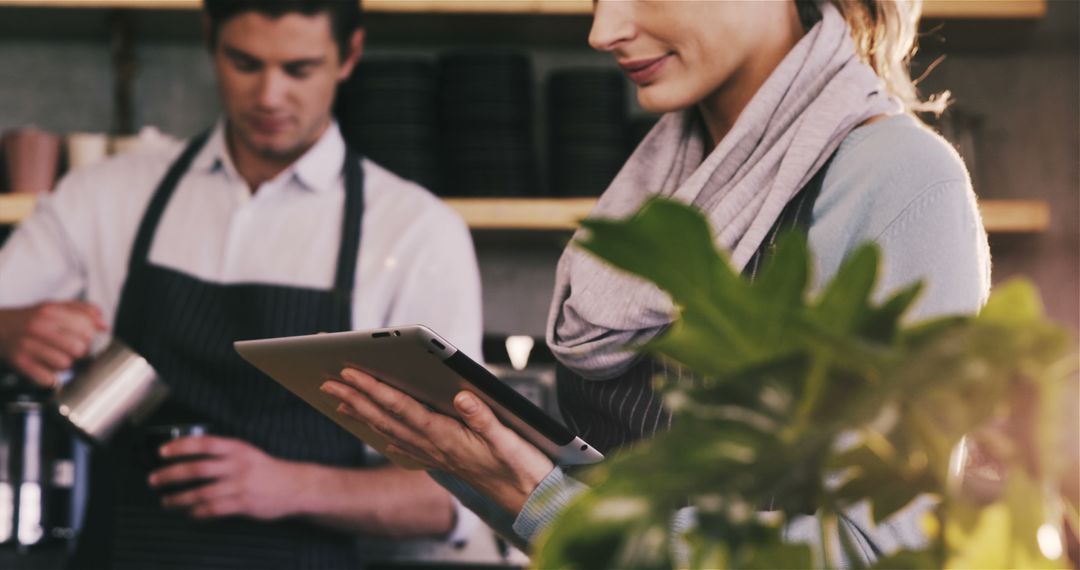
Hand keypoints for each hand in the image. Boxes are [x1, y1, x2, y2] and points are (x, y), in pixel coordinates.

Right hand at [0, 301, 107, 387]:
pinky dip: (51, 377)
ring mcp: (28, 344)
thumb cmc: (30, 319)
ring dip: (65, 364)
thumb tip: (104, 325)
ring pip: (65, 363)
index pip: (86, 326)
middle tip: (73, 350)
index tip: (87, 338)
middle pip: (79, 347)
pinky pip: (47, 377)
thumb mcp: (55, 307)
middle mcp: (39, 326)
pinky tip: (47, 369)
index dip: (91, 335)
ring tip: (58, 358)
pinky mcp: (20, 361)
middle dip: (80, 351)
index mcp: (51, 311)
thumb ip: (83, 311)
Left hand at [149, 435, 303, 520]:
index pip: (204, 444)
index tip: (162, 451)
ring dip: (179, 498)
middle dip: (171, 475)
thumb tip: (191, 458)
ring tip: (166, 501)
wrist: (296, 486)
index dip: (181, 447)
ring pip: (202, 493)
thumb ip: (224, 454)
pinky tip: (190, 513)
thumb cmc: (267, 469)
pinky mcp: (244, 504)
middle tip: (153, 479)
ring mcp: (240, 485)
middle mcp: (237, 465)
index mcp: (237, 448)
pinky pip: (214, 509)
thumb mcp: (247, 453)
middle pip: (197, 469)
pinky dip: (198, 512)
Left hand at [321, 368, 554, 513]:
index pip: (402, 408)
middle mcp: (435, 447)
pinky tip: (378, 432)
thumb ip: (484, 418)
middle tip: (328, 381)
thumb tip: (461, 395)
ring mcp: (437, 456)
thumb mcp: (509, 440)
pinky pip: (406, 446)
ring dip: (363, 414)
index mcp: (447, 437)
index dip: (374, 389)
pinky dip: (386, 435)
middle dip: (356, 398)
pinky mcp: (444, 461)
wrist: (530, 501)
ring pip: (390, 431)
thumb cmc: (522, 469)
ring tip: (340, 400)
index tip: (349, 372)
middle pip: (386, 418)